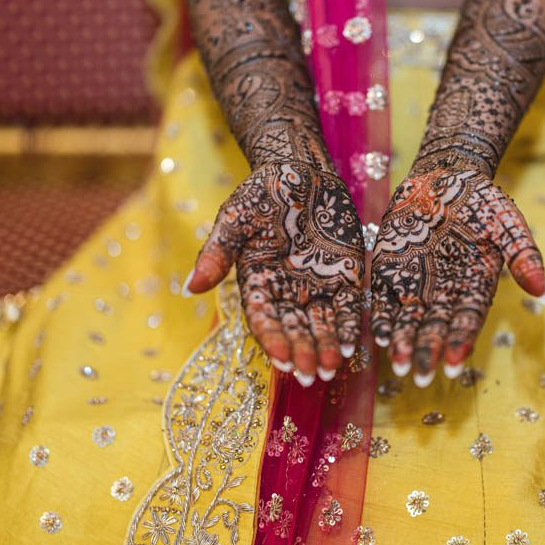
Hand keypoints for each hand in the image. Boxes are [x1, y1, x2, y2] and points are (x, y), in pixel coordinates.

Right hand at [184, 162, 363, 384]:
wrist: (300, 170)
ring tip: (330, 368)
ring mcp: (317, 285)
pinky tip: (353, 345)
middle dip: (302, 350)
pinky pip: (348, 306)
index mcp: (258, 282)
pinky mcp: (344, 275)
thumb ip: (217, 253)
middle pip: (294, 327)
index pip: (263, 318)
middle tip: (309, 374)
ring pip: (321, 323)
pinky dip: (350, 326)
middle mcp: (287, 290)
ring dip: (325, 347)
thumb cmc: (261, 193)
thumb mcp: (234, 219)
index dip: (272, 339)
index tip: (280, 358)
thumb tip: (191, 288)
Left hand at [370, 166, 544, 385]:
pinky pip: (384, 299)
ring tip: (397, 365)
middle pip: (436, 326)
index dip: (460, 340)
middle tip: (420, 376)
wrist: (443, 176)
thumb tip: (542, 292)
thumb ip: (523, 255)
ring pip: (409, 318)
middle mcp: (445, 291)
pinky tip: (378, 336)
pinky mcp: (391, 270)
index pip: (468, 318)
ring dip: (403, 342)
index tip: (453, 363)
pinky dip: (382, 317)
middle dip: (427, 351)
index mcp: (476, 285)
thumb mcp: (508, 223)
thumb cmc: (481, 201)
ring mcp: (417, 282)